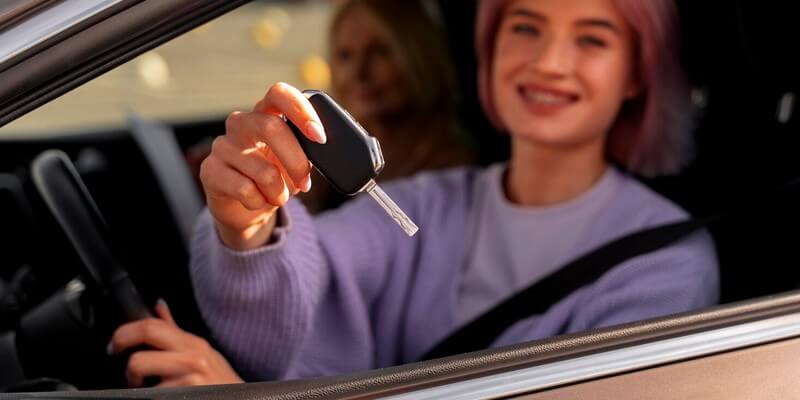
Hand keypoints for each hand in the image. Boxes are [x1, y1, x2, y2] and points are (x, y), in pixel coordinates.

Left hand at [109, 300, 243, 386]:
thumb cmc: (223, 382)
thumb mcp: (204, 353)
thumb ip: (177, 331)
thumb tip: (158, 306)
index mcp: (192, 343)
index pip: (151, 326)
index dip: (124, 333)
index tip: (114, 346)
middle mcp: (192, 357)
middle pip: (141, 352)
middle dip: (127, 364)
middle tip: (130, 375)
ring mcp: (190, 379)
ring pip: (143, 381)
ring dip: (142, 389)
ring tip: (154, 391)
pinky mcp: (189, 394)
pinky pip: (155, 395)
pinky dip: (155, 396)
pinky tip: (169, 395)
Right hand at [199, 82, 326, 249]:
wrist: (247, 209)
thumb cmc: (276, 179)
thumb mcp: (297, 162)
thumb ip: (310, 149)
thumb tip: (327, 147)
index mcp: (265, 113)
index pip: (279, 93)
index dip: (300, 110)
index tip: (319, 136)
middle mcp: (241, 123)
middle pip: (271, 127)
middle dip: (296, 160)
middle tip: (305, 182)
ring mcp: (222, 145)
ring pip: (262, 169)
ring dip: (279, 191)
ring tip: (278, 197)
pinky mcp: (210, 170)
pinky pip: (245, 189)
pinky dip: (260, 202)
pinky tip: (257, 201)